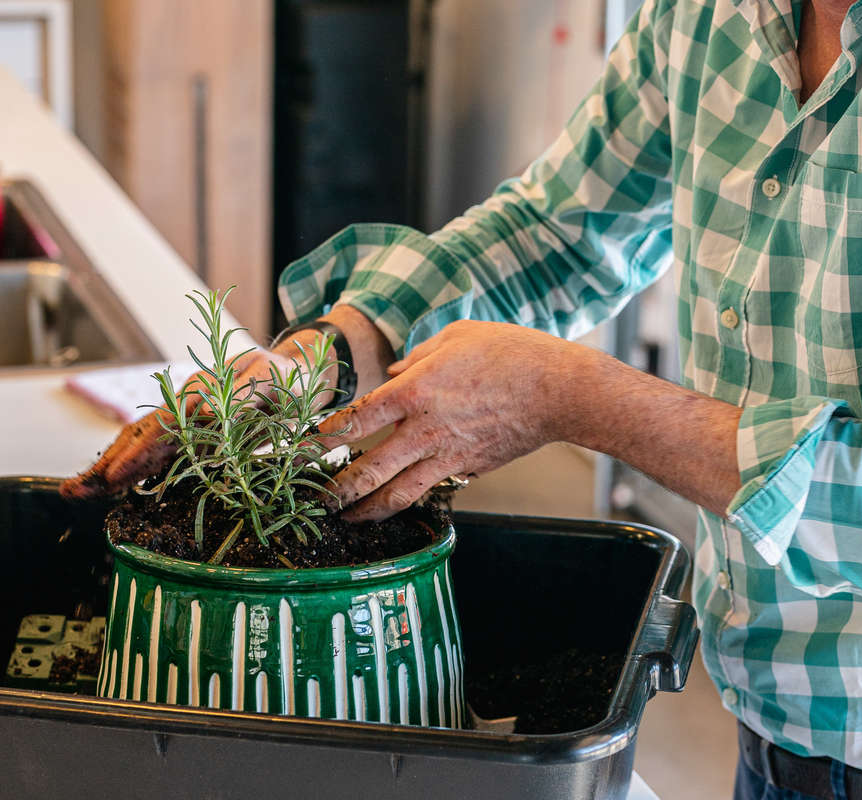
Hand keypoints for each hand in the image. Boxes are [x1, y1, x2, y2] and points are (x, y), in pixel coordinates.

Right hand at [59, 332, 334, 499]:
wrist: (296, 374)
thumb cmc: (287, 378)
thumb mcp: (271, 382)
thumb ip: (239, 398)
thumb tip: (201, 414)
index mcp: (201, 393)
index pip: (161, 428)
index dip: (137, 454)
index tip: (114, 476)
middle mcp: (186, 405)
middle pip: (139, 437)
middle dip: (108, 465)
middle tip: (74, 492)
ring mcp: (187, 419)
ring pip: (141, 445)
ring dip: (111, 468)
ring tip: (78, 491)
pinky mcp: (194, 433)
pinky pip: (158, 451)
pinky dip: (133, 467)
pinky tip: (112, 484)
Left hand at [315, 320, 587, 520]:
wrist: (557, 390)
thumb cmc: (510, 353)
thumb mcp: (457, 337)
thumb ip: (419, 356)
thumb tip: (398, 371)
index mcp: (414, 393)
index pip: (356, 420)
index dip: (324, 435)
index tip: (304, 446)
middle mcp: (425, 430)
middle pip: (368, 470)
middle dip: (337, 490)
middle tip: (315, 502)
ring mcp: (448, 456)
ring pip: (399, 494)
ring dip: (369, 509)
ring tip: (349, 519)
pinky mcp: (470, 469)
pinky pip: (436, 487)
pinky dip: (415, 496)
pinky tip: (403, 499)